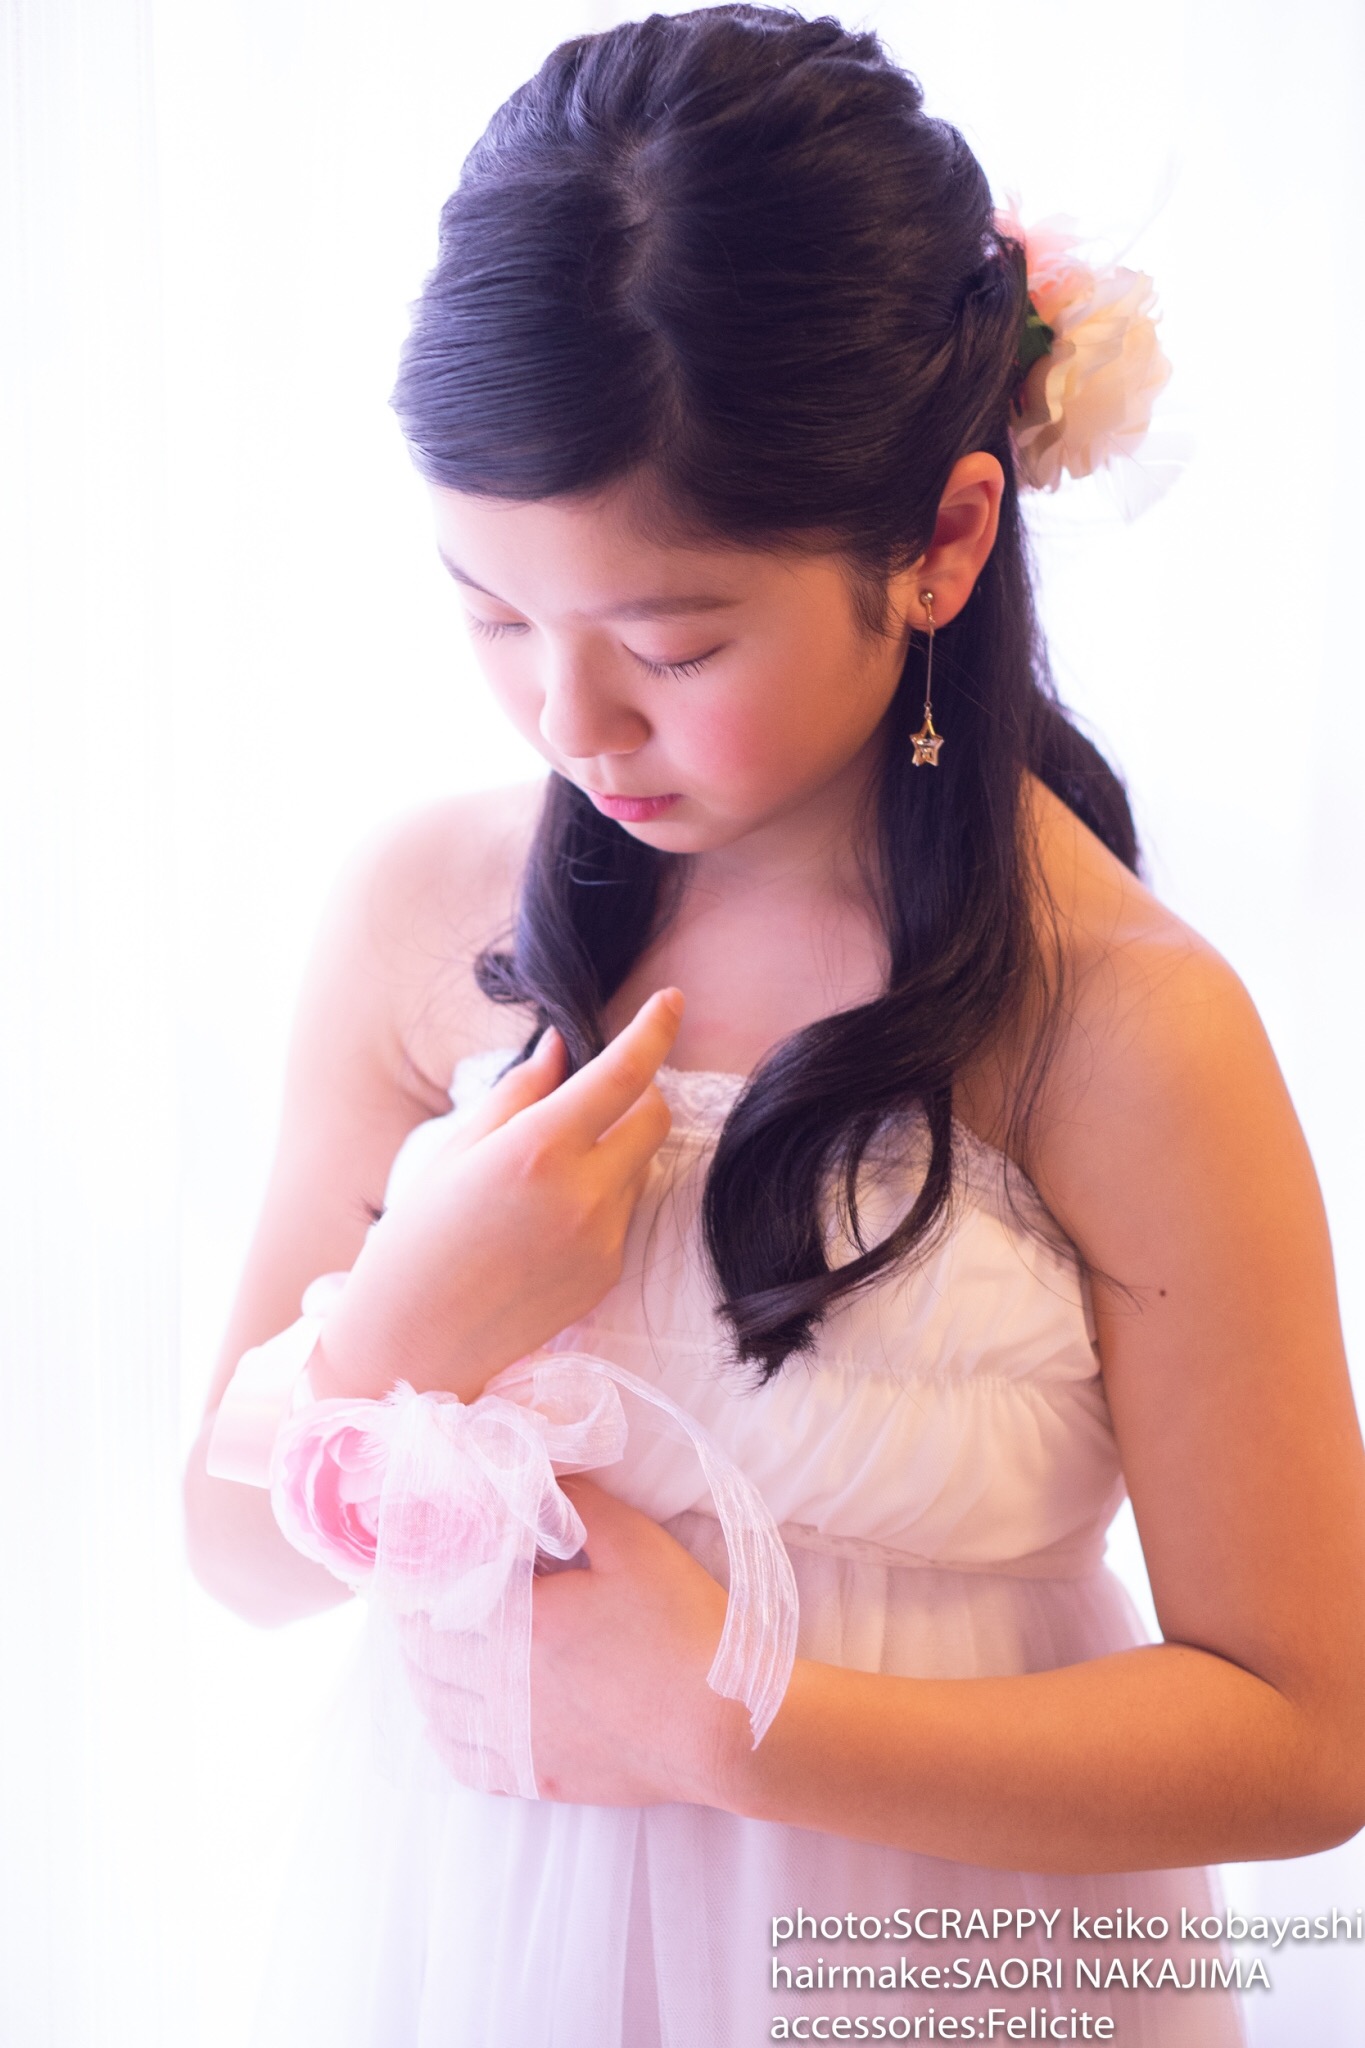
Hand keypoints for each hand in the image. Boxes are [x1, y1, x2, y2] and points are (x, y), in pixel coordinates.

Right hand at [311, 990, 682, 1400]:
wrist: (414, 1343)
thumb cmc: (417, 1239)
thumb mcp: (455, 1150)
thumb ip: (518, 1093)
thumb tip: (560, 1050)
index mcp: (537, 1150)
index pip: (624, 1073)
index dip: (655, 1030)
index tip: (673, 1001)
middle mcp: (583, 1194)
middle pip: (655, 1118)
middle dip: (637, 1094)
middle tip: (593, 1096)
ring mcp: (603, 1240)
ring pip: (640, 1166)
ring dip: (614, 1150)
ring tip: (544, 1176)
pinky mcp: (608, 1275)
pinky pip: (623, 1213)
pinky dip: (600, 1198)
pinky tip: (543, 1223)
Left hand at [397, 1479, 745, 1805]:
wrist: (728, 1727)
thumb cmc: (684, 1628)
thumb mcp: (636, 1542)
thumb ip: (576, 1501)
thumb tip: (532, 1476)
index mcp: (521, 1624)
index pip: (435, 1592)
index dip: (421, 1567)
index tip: (422, 1547)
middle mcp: (505, 1688)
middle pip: (425, 1651)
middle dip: (418, 1614)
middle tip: (423, 1587)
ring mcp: (519, 1743)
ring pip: (436, 1707)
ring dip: (425, 1671)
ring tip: (434, 1640)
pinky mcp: (539, 1779)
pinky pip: (465, 1762)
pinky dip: (447, 1732)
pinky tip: (455, 1712)